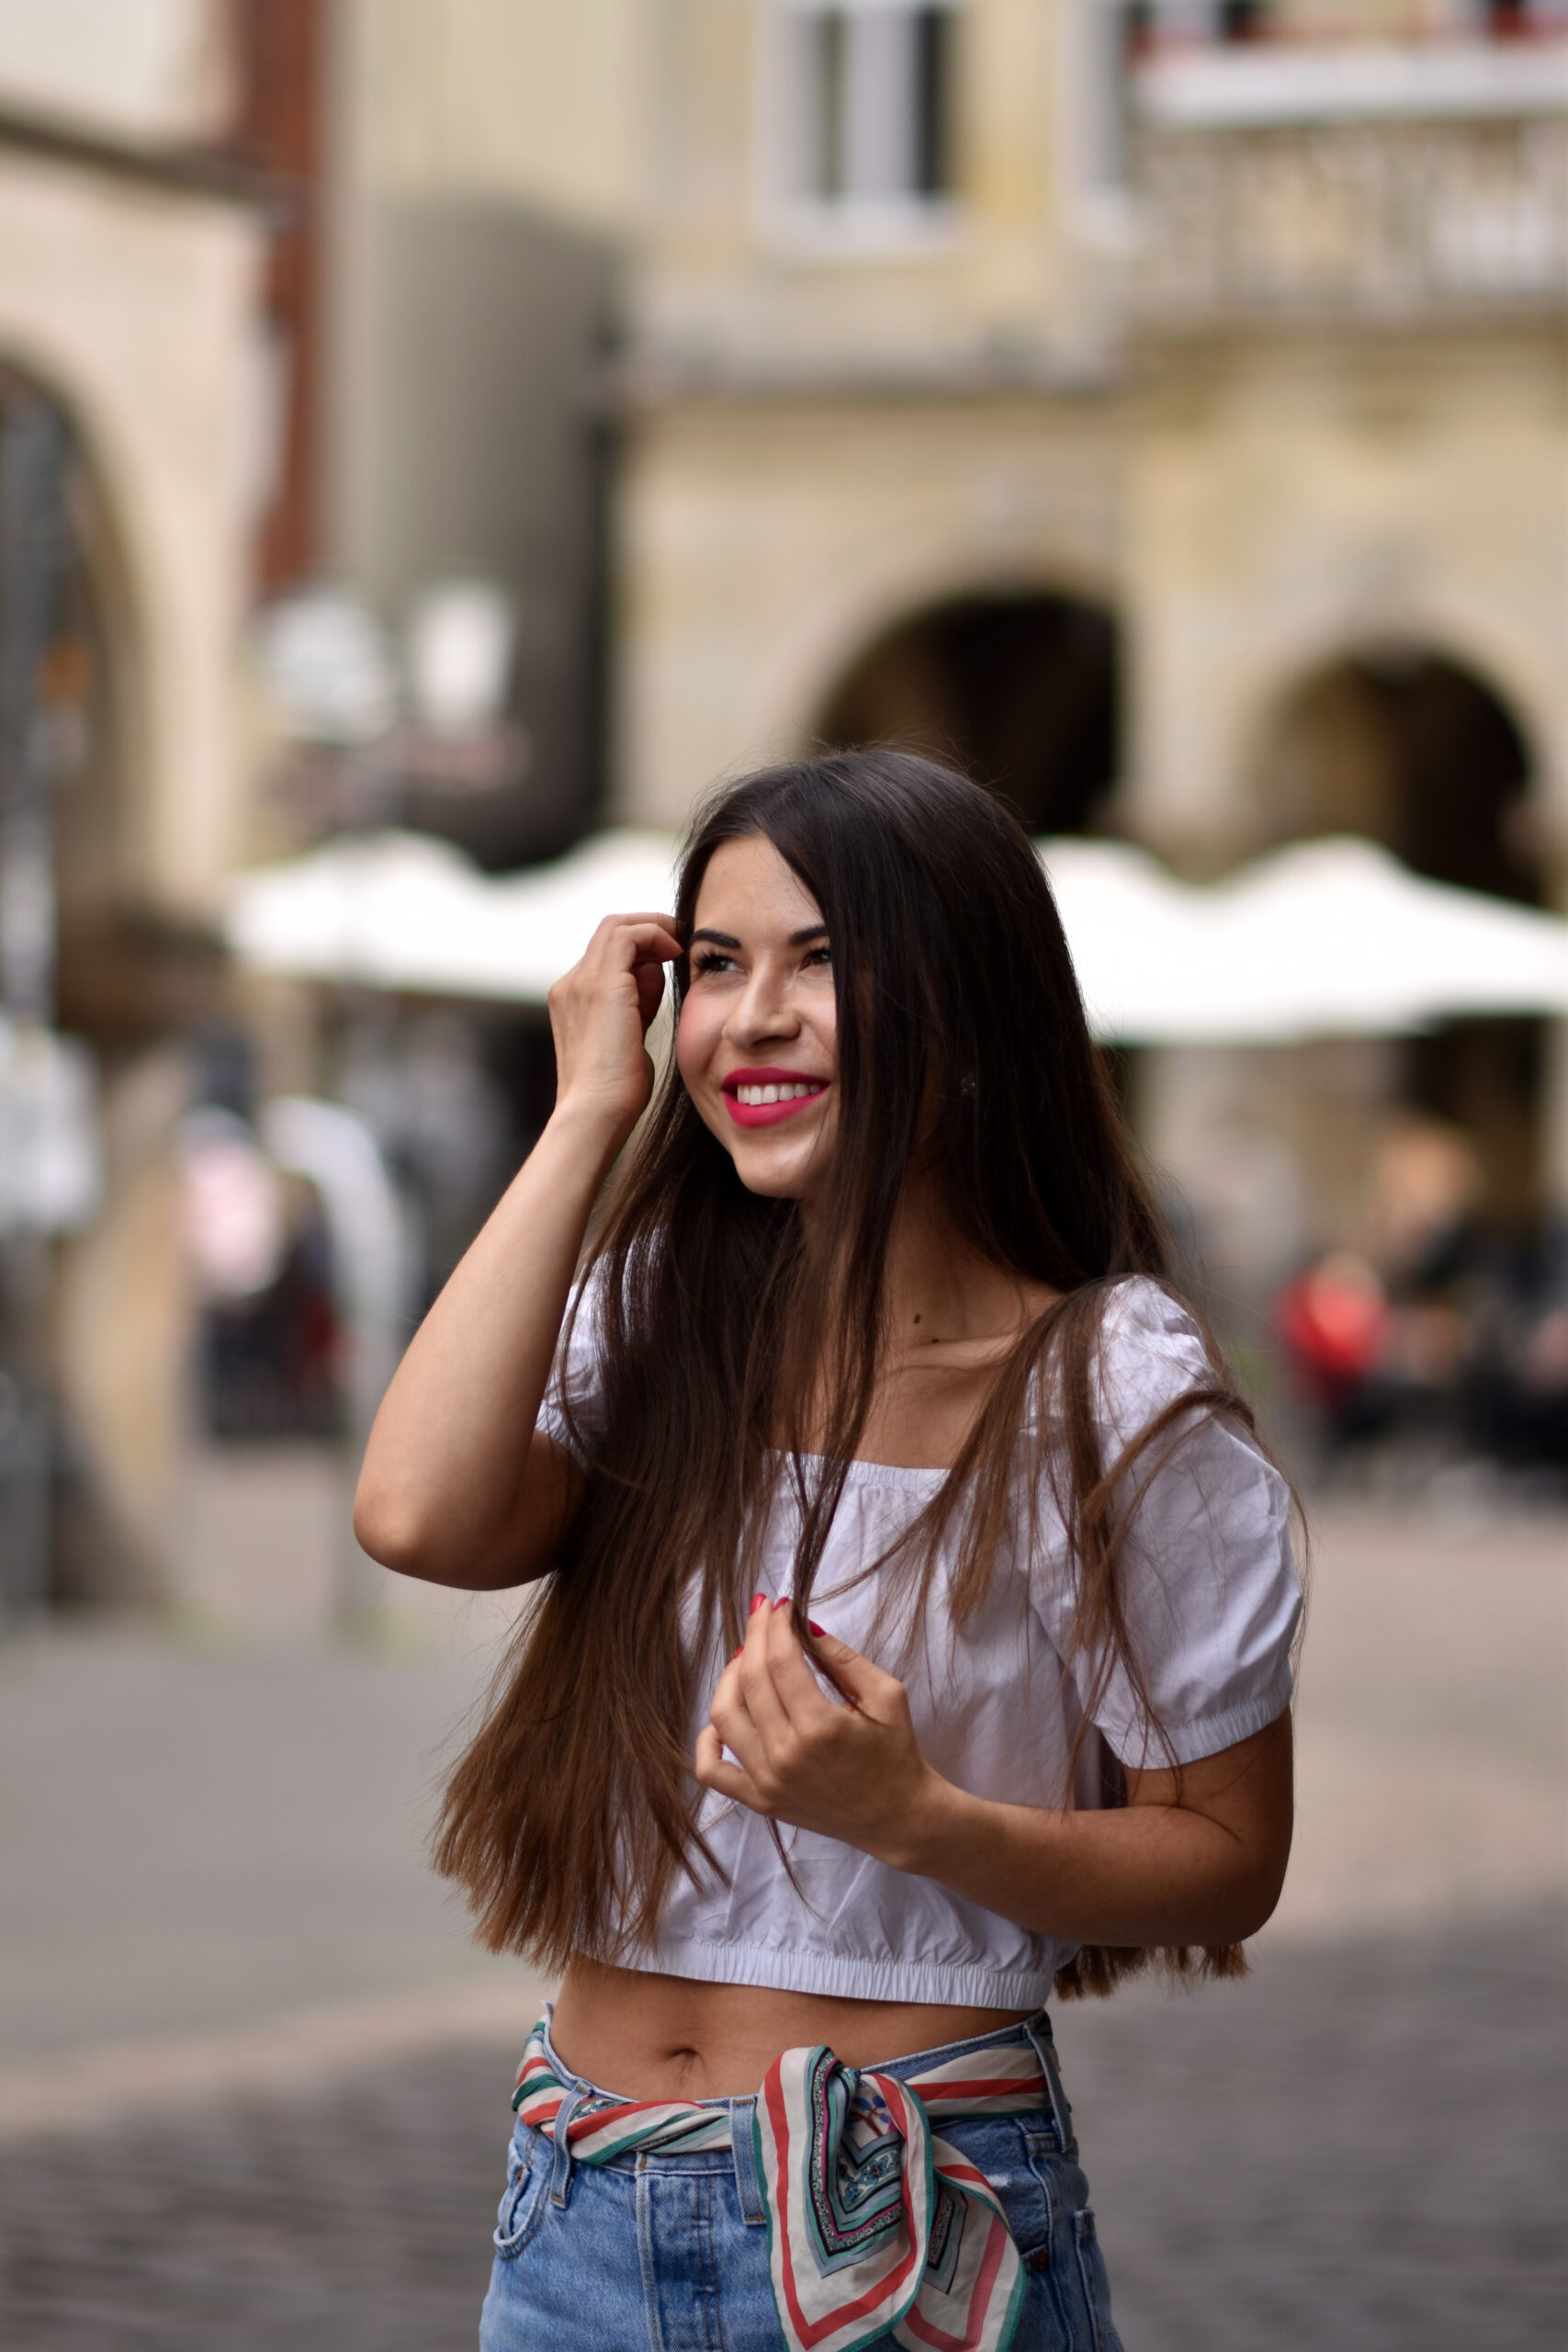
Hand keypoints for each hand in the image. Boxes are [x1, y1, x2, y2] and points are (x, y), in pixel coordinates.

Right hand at [547, 911, 683, 1143]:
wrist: (596, 1113)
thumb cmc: (616, 1092)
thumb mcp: (632, 1036)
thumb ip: (641, 1001)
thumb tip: (656, 969)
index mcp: (573, 1000)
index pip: (606, 956)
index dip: (642, 952)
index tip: (670, 960)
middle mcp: (570, 985)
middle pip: (609, 933)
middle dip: (649, 931)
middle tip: (680, 941)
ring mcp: (581, 982)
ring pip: (617, 926)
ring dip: (654, 928)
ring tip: (681, 944)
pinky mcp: (602, 984)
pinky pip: (629, 935)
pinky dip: (656, 934)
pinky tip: (675, 953)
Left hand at [693, 1599, 947, 1869]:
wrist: (898, 1816)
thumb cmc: (896, 1752)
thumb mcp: (885, 1694)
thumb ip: (842, 1657)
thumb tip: (803, 1624)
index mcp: (821, 1727)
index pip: (780, 1659)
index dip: (775, 1624)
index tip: (780, 1605)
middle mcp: (786, 1755)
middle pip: (750, 1679)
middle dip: (754, 1636)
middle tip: (763, 1614)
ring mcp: (767, 1782)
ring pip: (724, 1715)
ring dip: (729, 1676)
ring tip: (747, 1656)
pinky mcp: (760, 1801)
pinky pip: (712, 1770)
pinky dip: (707, 1740)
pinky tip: (726, 1715)